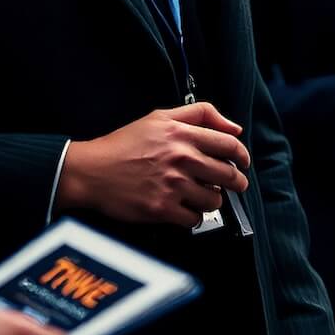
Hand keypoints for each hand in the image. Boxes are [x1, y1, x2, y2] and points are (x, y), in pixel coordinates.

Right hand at [57, 103, 250, 227]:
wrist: (92, 171)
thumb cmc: (123, 144)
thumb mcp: (160, 117)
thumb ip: (199, 114)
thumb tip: (233, 128)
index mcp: (182, 134)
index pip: (229, 145)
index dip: (242, 156)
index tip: (243, 163)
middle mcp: (181, 159)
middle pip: (228, 175)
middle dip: (236, 182)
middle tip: (233, 185)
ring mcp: (173, 185)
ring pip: (214, 200)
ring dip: (212, 200)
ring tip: (201, 195)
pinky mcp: (163, 208)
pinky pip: (194, 219)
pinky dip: (193, 217)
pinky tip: (184, 208)